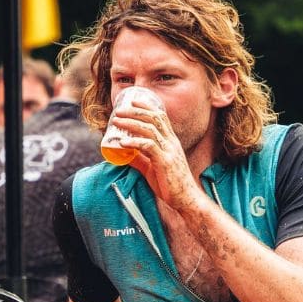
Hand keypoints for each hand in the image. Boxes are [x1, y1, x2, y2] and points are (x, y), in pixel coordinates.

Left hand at [105, 95, 196, 211]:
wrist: (185, 199)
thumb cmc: (170, 185)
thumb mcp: (151, 169)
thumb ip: (138, 159)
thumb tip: (122, 154)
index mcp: (170, 141)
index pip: (160, 117)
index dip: (147, 106)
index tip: (132, 101)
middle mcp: (171, 142)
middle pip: (154, 118)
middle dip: (135, 111)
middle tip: (118, 111)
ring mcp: (169, 151)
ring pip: (149, 129)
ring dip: (131, 123)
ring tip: (117, 122)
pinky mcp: (165, 161)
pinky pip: (148, 147)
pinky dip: (134, 142)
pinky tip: (122, 143)